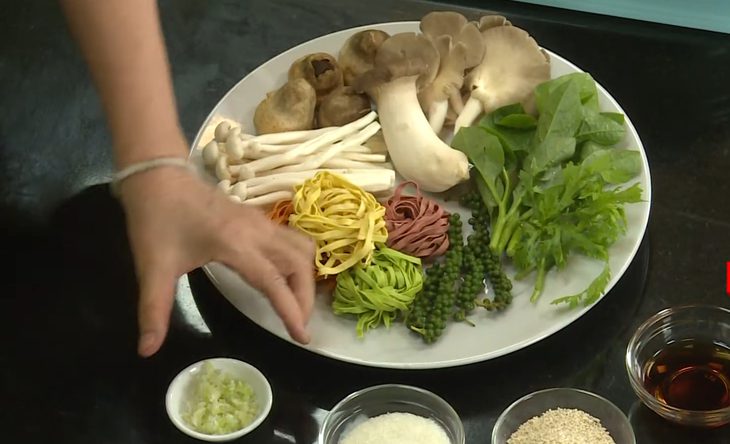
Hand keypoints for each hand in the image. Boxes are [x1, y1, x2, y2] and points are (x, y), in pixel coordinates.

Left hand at [117, 163, 315, 356]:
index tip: (302, 337)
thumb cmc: (155, 220)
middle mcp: (257, 231)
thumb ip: (154, 312)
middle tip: (298, 325)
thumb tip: (146, 351)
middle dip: (305, 297)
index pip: (274, 282)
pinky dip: (298, 261)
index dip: (291, 311)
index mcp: (235, 244)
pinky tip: (285, 277)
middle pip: (300, 263)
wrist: (156, 174)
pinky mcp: (258, 218)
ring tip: (295, 304)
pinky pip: (292, 239)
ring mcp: (260, 221)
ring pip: (302, 248)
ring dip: (306, 276)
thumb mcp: (152, 269)